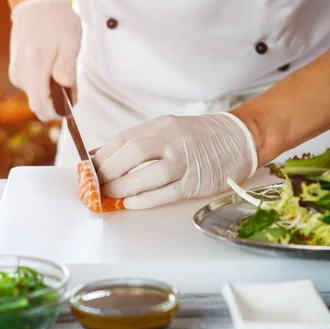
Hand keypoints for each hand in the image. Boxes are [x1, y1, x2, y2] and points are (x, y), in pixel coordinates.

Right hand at [9, 0, 81, 120]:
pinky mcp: (15, 71)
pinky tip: (52, 64)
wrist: (35, 3)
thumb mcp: (70, 41)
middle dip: (57, 100)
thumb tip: (65, 86)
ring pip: (37, 95)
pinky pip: (33, 86)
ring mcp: (16, 72)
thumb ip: (67, 65)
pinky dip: (45, 82)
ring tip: (62, 65)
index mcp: (34, 66)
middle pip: (39, 103)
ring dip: (52, 90)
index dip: (56, 112)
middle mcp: (20, 73)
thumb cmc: (57, 21)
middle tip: (71, 81)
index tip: (71, 104)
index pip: (40, 106)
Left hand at [92, 113, 257, 208]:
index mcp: (162, 125)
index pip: (125, 138)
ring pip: (148, 175)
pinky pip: (166, 193)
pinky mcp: (196, 182)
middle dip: (109, 170)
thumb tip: (103, 154)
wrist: (240, 138)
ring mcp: (186, 161)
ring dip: (123, 187)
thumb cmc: (199, 136)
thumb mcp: (168, 128)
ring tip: (109, 195)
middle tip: (96, 184)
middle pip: (133, 153)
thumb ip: (139, 140)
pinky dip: (145, 200)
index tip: (89, 167)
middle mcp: (173, 140)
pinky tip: (131, 203)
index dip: (103, 154)